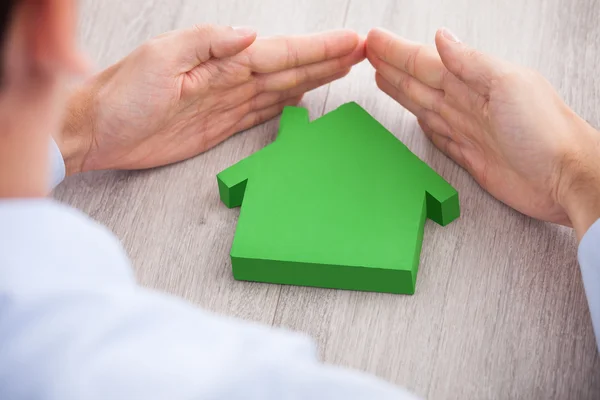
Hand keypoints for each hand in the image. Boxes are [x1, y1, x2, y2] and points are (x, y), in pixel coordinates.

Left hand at [60, 25, 363, 173]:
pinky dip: (284, 104)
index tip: (349, 43)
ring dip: (312, 78)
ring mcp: (227, 104)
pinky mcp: (220, 128)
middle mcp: (229, 79)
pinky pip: (261, 113)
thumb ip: (207, 43)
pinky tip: (300, 97)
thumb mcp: (160, 58)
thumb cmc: (121, 93)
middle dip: (324, 59)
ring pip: (280, 89)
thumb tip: (251, 35)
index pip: (279, 51)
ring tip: (341, 70)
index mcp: (219, 58)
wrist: (97, 130)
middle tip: (359, 53)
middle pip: (288, 67)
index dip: (316, 49)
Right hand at [366, 27, 599, 237]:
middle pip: (420, 81)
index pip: (426, 62)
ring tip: (382, 78)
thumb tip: (443, 38)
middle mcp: (469, 104)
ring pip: (424, 106)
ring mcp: (468, 130)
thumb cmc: (546, 132)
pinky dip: (423, 125)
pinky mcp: (470, 157)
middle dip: (394, 67)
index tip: (374, 40)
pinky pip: (438, 136)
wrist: (567, 178)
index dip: (398, 52)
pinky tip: (416, 118)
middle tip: (370, 55)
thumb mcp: (508, 85)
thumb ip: (472, 63)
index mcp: (476, 82)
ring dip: (402, 91)